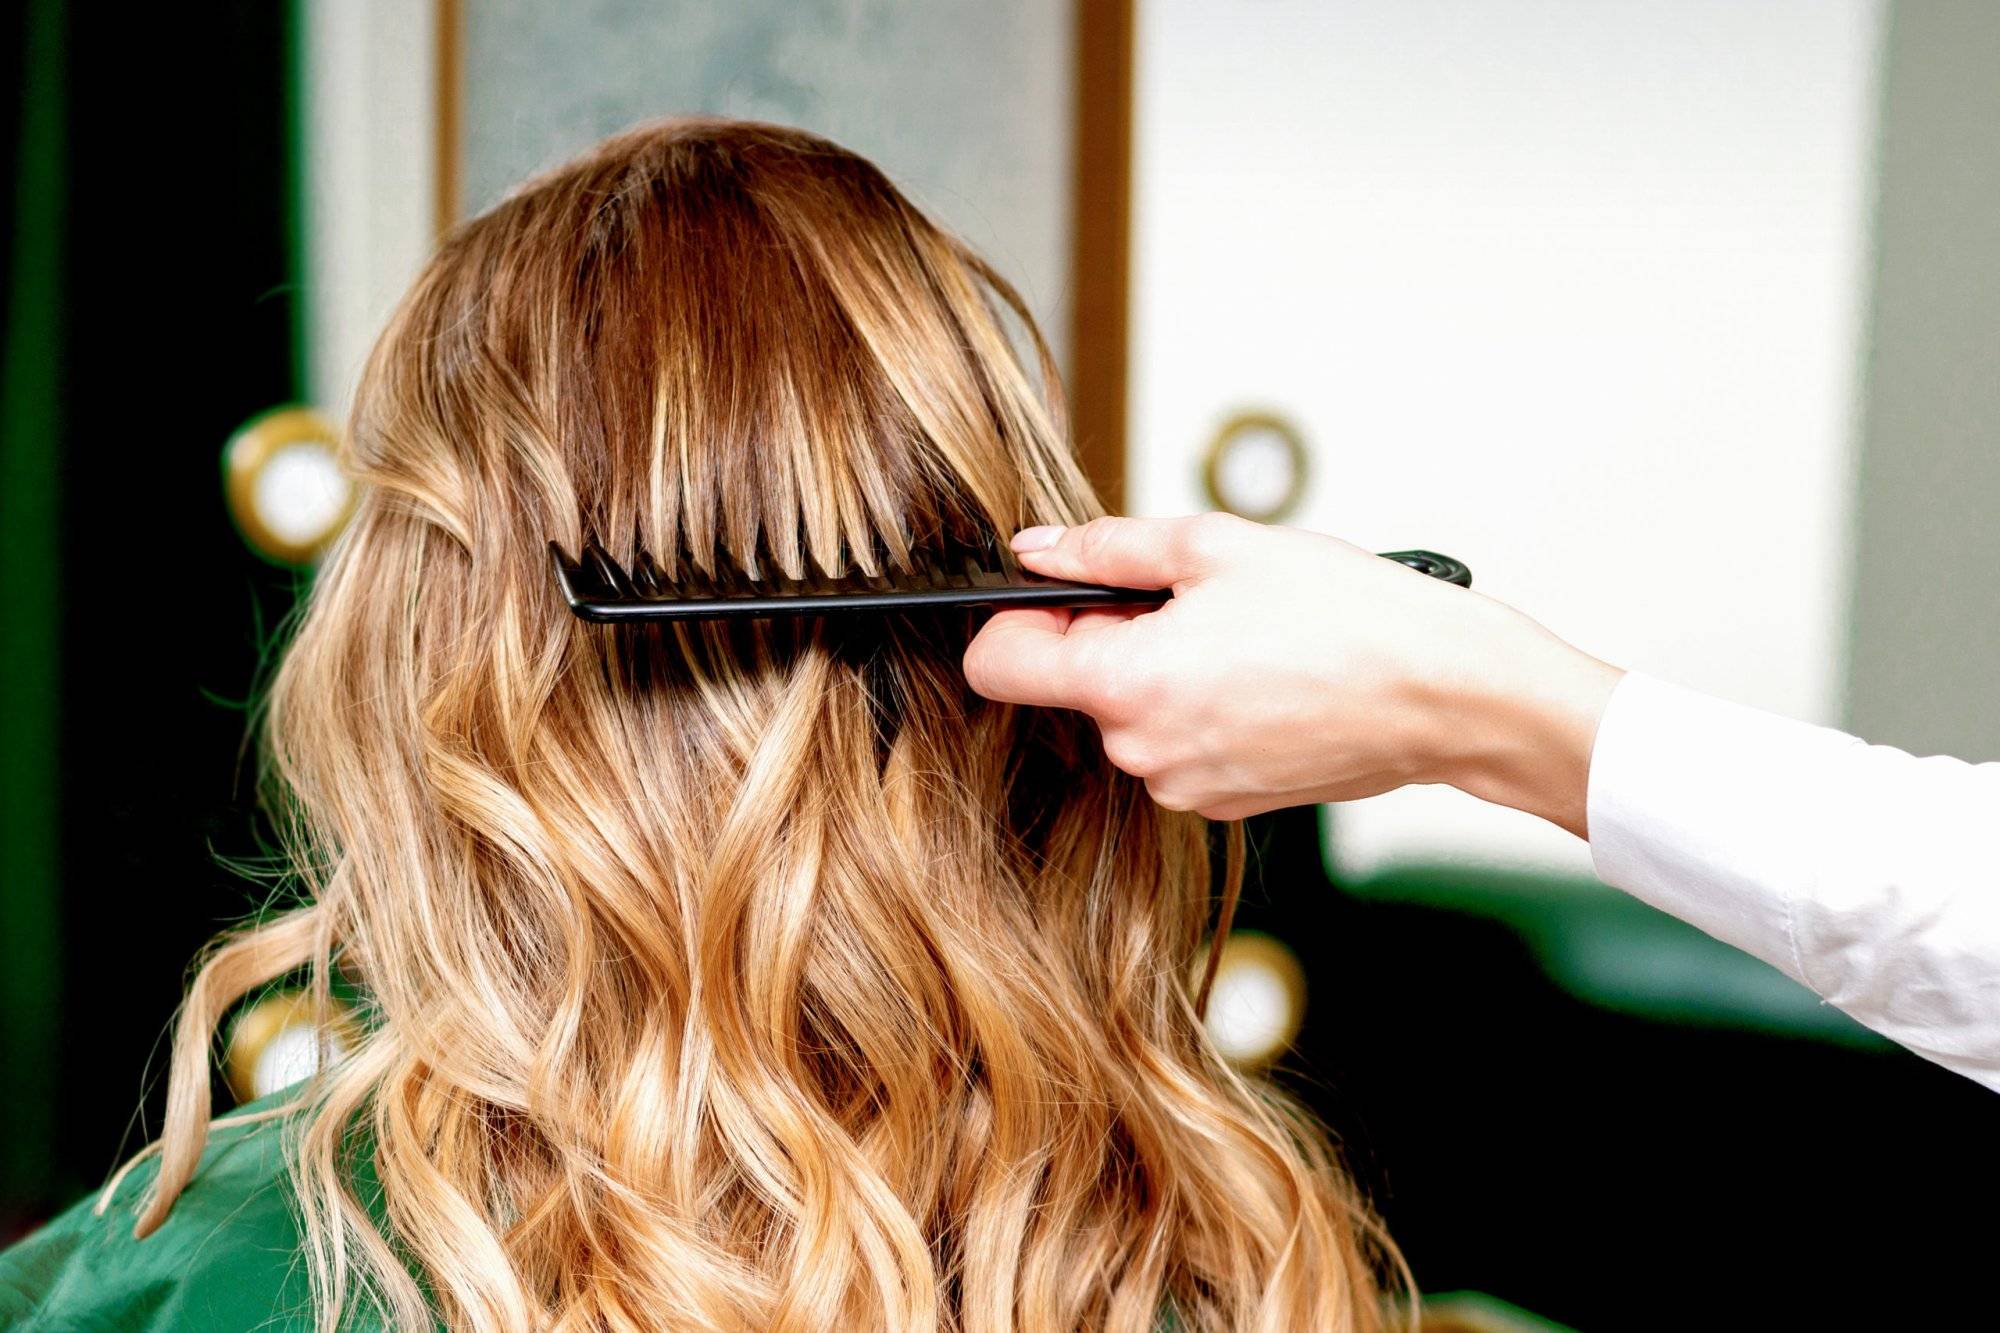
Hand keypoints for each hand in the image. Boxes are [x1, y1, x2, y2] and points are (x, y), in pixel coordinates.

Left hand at [961, 513, 1624, 835]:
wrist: (1446, 694)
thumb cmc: (1349, 615)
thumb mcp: (1218, 546)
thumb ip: (1107, 548)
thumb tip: (1038, 550)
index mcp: (1127, 685)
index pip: (997, 664)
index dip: (1015, 617)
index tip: (1060, 591)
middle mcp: (1144, 754)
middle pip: (1072, 687)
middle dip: (1111, 637)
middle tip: (1191, 600)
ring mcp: (1184, 787)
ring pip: (1130, 715)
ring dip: (1161, 671)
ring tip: (1242, 637)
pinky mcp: (1224, 803)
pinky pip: (1178, 744)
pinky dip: (1201, 707)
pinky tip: (1263, 676)